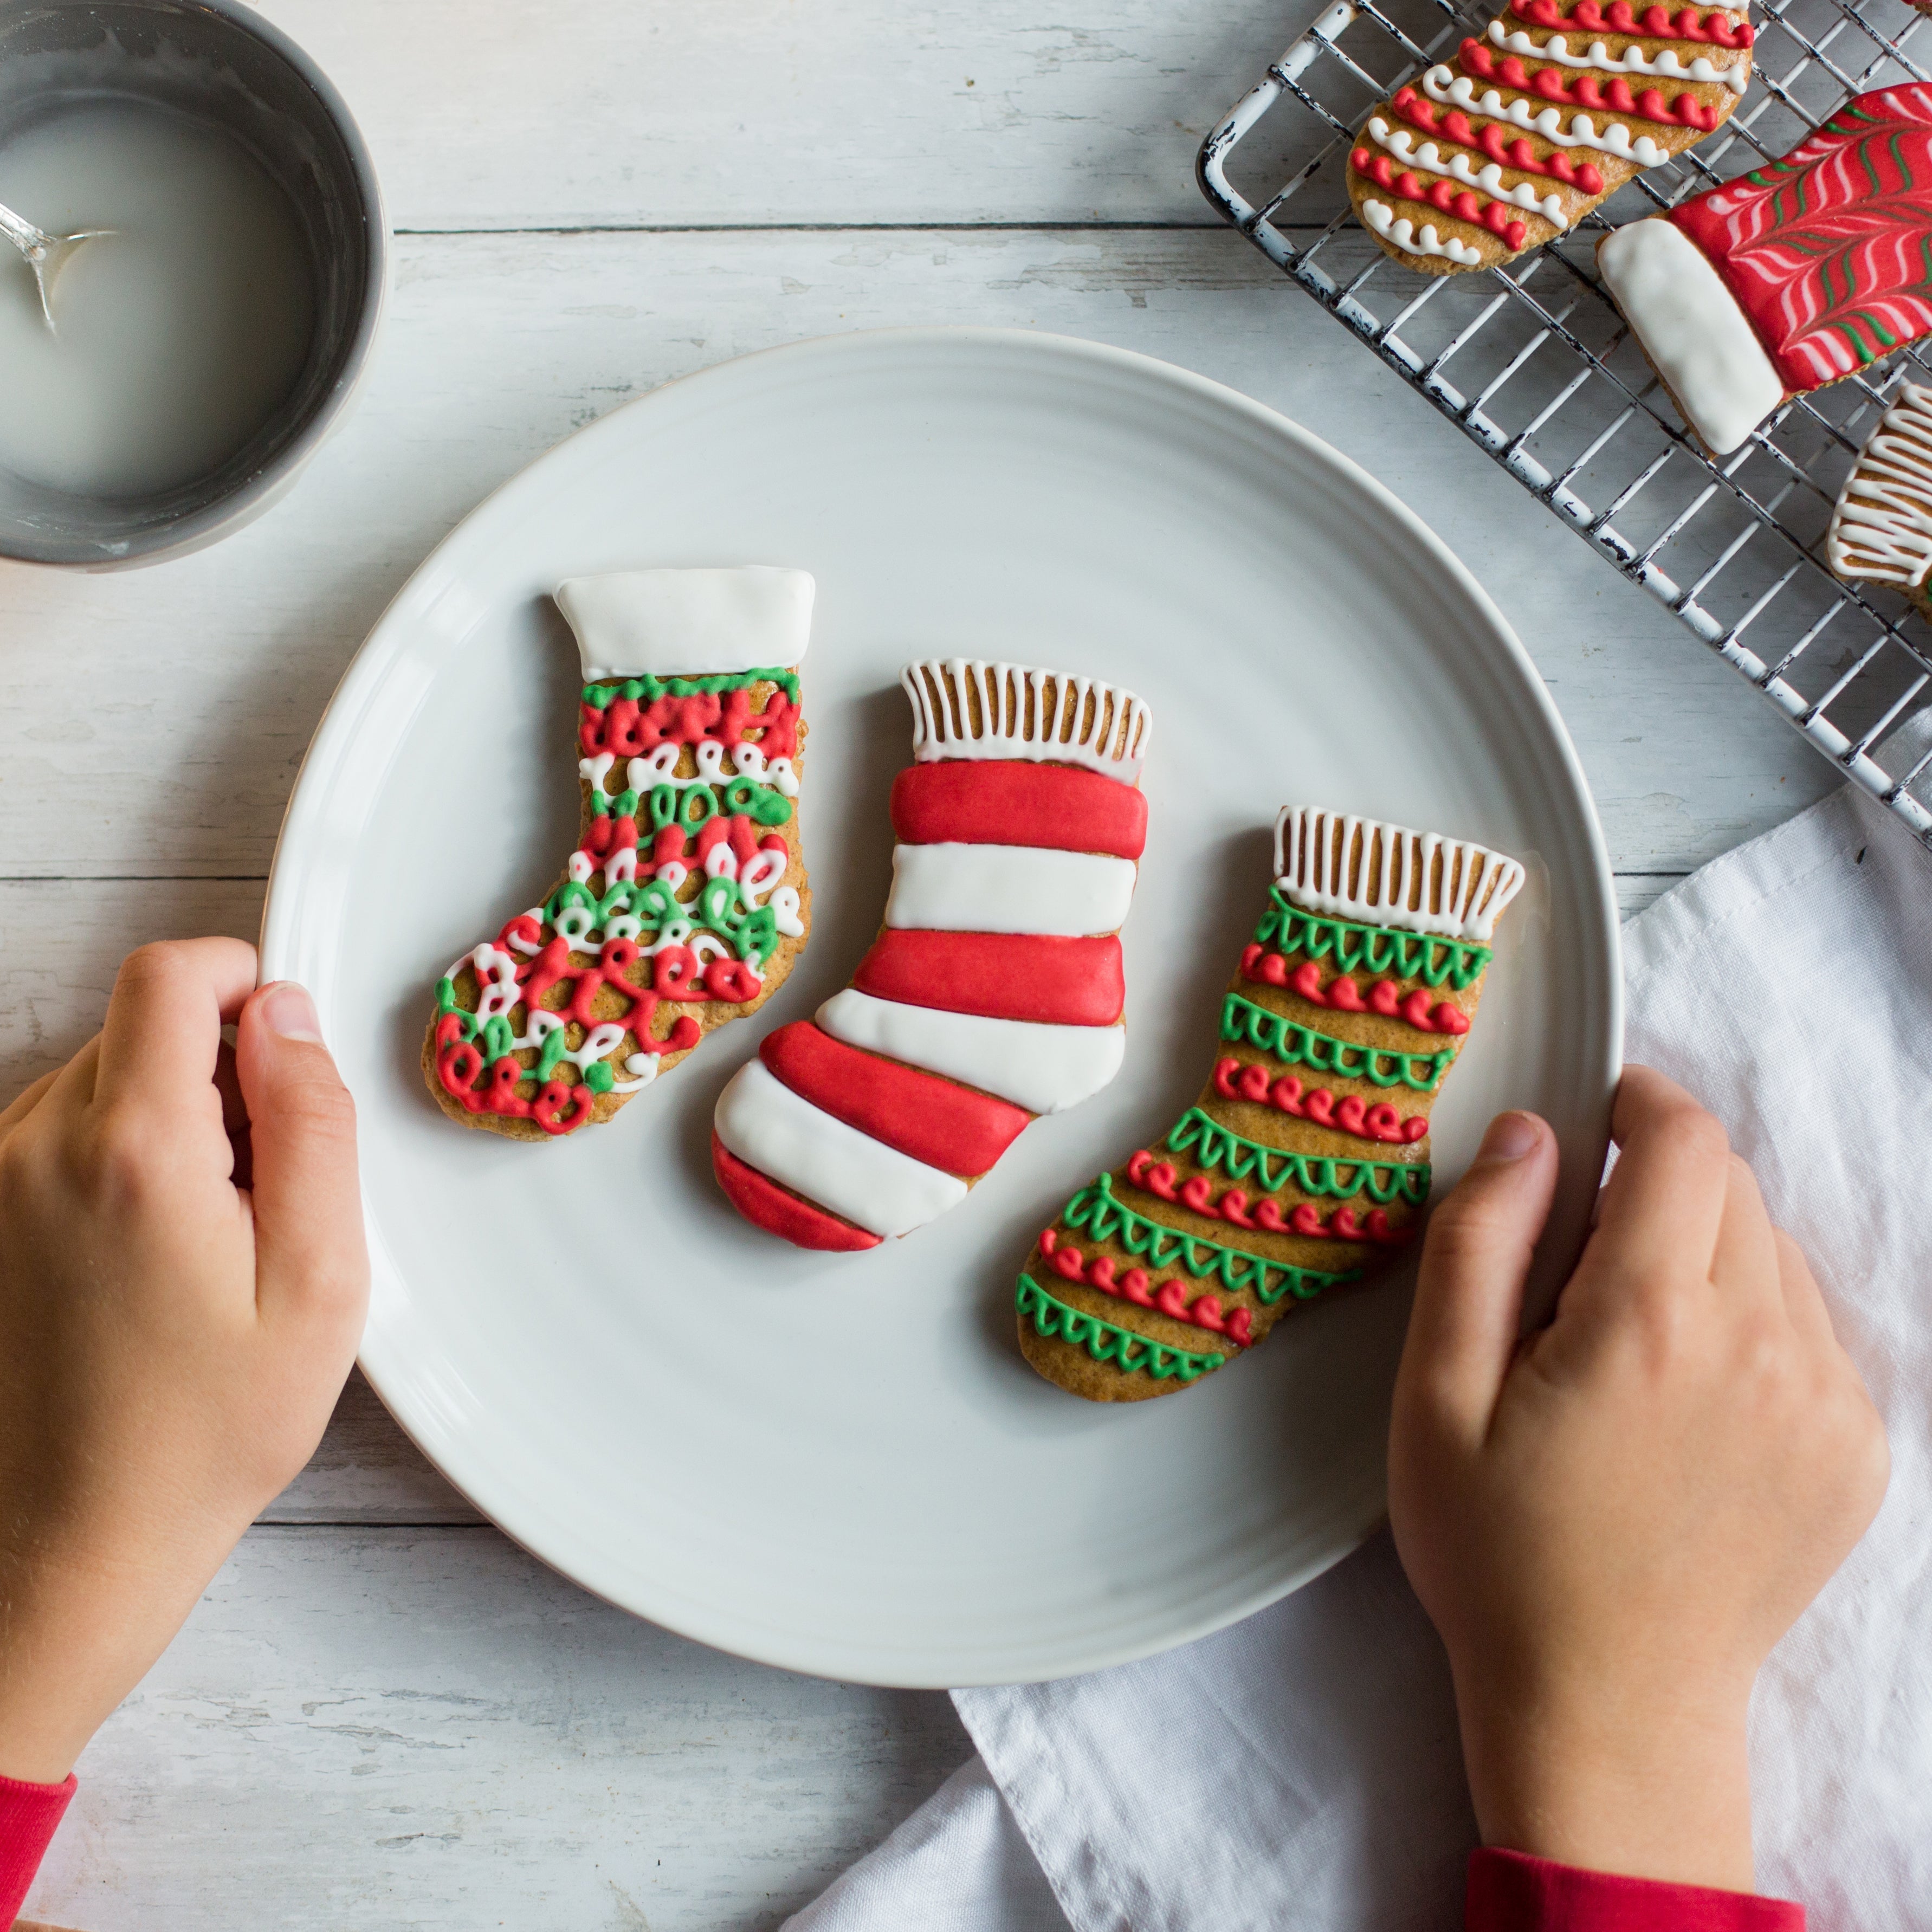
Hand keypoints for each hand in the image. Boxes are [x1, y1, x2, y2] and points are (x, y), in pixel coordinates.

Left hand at [0, 940, 367, 1782]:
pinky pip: (58, 1138)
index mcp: (132, 1149)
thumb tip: (288, 1019)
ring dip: (167, 1119)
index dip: (245, 982)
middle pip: (138, 1027)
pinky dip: (118, 1162)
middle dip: (216, 1070)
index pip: (172, 975)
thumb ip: (312, 1124)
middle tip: (266, 1184)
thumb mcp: (319, 1278)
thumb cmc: (204, 1430)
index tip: (286, 1046)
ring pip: (98, 1080)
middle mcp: (37, 1150)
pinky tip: (154, 1256)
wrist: (72, 1542)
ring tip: (209, 1234)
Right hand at [1389, 1066, 1886, 1891]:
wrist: (1607, 1708)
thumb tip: (1528, 1135)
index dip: (1641, 1101)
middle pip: (1733, 1188)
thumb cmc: (1500, 1554)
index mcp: (1651, 1321)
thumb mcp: (1436, 1395)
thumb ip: (1478, 1243)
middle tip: (1582, 1257)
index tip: (1600, 1112)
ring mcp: (1827, 1404)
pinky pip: (1809, 1330)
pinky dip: (1750, 1324)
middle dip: (1662, 1185)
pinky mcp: (1856, 1452)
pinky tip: (1684, 1395)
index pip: (1687, 1141)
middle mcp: (1763, 1347)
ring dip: (1708, 1255)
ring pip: (1776, 1254)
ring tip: (1630, 1339)